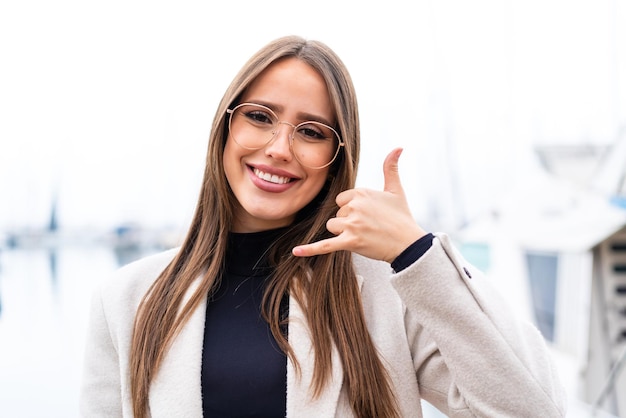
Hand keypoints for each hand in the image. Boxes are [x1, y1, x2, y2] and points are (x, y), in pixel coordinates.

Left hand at [292, 148, 426, 262]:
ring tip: (364, 235)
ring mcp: (352, 224)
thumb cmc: (402, 217)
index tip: (368, 214)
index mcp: (361, 192)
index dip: (352, 208)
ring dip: (343, 233)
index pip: (342, 199)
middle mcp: (354, 206)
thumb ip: (391, 167)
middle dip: (349, 221)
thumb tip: (398, 147)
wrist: (408, 244)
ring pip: (332, 226)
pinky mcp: (350, 242)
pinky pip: (325, 245)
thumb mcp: (396, 190)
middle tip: (369, 226)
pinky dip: (310, 249)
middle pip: (337, 214)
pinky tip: (296, 251)